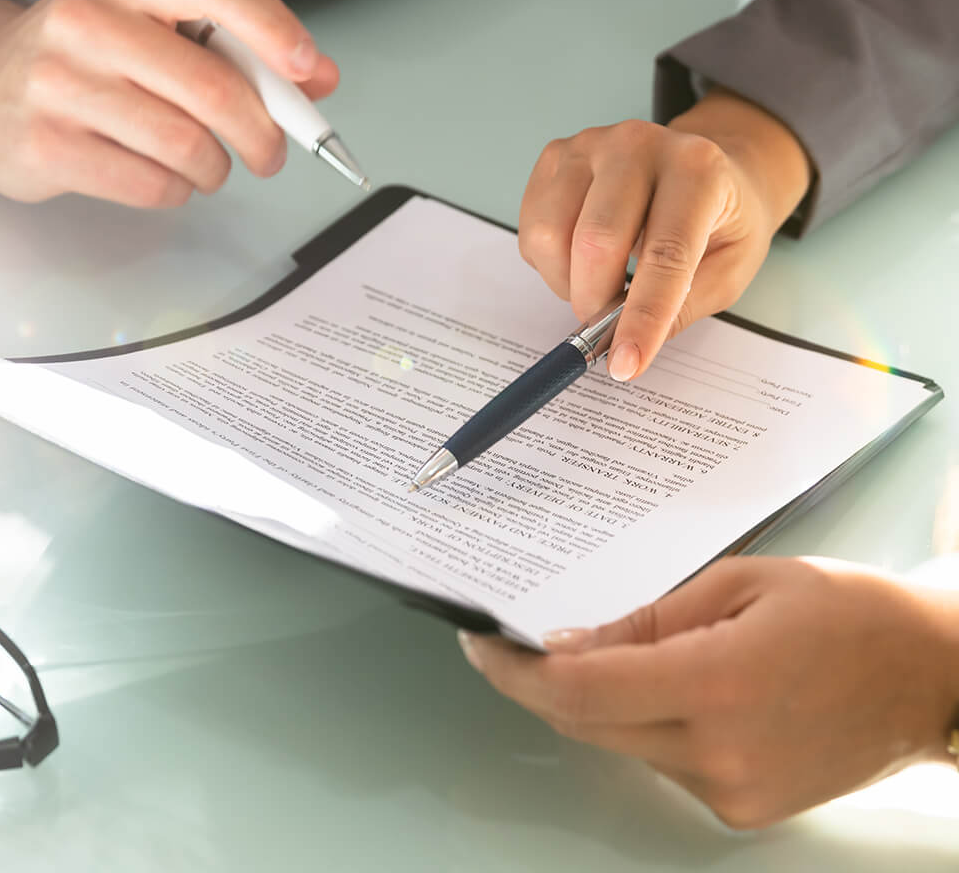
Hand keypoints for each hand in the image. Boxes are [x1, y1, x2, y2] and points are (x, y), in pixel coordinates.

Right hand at [0, 0, 338, 206]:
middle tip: (271, 153)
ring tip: (208, 166)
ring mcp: (59, 84)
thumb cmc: (81, 57)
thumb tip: (317, 80)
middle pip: (211, 87)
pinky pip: (149, 185)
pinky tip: (165, 179)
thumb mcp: (148, 26)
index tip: (306, 70)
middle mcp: (85, 19)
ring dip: (215, 168)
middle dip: (262, 133)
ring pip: (185, 144)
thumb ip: (233, 46)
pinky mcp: (46, 146)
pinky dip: (175, 191)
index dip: (273, 29)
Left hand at [460, 557, 958, 828]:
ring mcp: (733, 791)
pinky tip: (687, 688)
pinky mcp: (745, 809)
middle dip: (548, 682)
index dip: (516, 671)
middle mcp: (718, 752)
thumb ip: (647, 621)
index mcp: (717, 684)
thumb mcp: (740, 584)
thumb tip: (569, 644)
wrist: (935, 679)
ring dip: (607, 702)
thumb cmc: (847, 614)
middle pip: (590, 723)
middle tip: (523, 641)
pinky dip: (652, 725)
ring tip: (643, 653)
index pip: (580, 690)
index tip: (481, 644)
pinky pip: (664, 763)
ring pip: (624, 743)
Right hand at [517, 90, 812, 381]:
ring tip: (598, 285)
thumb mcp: (728, 270)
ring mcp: (590, 145)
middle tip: (605, 326)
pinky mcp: (556, 157)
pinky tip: (579, 259)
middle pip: (596, 241)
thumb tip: (623, 346)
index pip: (665, 254)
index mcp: (698, 170)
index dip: (643, 317)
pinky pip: (532, 228)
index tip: (626, 365)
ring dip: (567, 283)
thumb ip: (679, 309)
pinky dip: (550, 263)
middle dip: (594, 302)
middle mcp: (639, 145)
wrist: (710, 164)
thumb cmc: (720, 220)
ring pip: (551, 235)